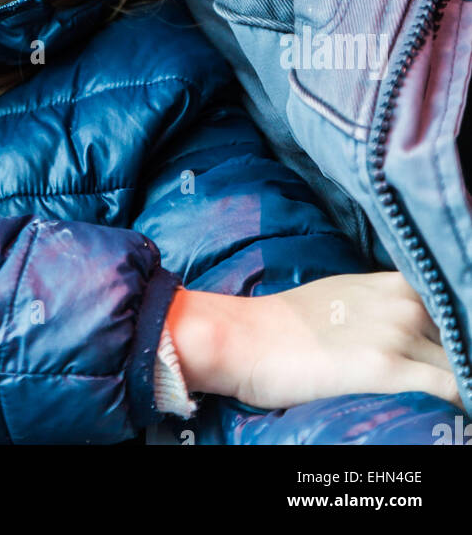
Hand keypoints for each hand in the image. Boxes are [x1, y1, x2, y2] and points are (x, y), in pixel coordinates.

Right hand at [165, 271, 461, 410]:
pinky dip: (458, 399)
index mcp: (395, 284)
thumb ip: (384, 308)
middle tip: (450, 380)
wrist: (247, 337)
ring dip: (460, 380)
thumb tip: (408, 333)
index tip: (454, 355)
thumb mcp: (344, 298)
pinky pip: (450, 386)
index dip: (459, 337)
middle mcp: (404, 303)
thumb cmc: (288, 325)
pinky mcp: (386, 367)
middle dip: (460, 359)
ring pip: (460, 363)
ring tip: (452, 402)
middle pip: (460, 338)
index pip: (453, 310)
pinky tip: (452, 414)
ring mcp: (397, 333)